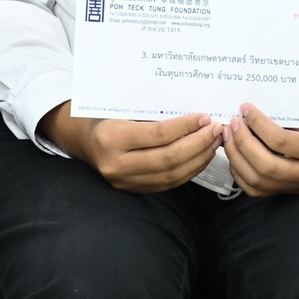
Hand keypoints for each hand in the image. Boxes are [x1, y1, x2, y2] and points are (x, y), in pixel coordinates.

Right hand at [40, 102, 222, 193]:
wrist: (82, 140)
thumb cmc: (105, 116)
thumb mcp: (122, 108)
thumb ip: (152, 114)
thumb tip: (194, 115)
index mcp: (111, 138)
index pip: (158, 135)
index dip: (185, 128)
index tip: (204, 118)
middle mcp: (116, 164)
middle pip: (168, 159)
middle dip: (198, 144)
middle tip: (216, 130)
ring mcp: (124, 181)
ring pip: (172, 175)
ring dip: (198, 159)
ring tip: (213, 143)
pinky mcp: (134, 190)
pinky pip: (168, 184)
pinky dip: (189, 170)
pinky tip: (200, 156)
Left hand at [222, 105, 298, 196]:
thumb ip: (284, 116)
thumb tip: (248, 111)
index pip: (281, 141)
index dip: (258, 124)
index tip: (245, 109)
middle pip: (267, 166)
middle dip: (243, 143)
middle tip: (232, 124)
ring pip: (258, 181)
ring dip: (236, 157)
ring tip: (228, 136)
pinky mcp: (287, 194)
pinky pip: (256, 189)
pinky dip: (239, 171)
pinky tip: (235, 154)